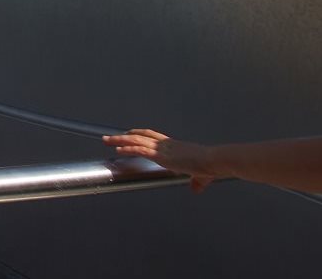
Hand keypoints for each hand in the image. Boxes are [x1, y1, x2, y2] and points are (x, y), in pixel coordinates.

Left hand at [103, 129, 219, 192]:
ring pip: (137, 141)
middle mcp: (166, 145)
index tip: (128, 133)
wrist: (215, 160)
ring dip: (119, 140)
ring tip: (106, 140)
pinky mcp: (163, 156)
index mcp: (174, 146)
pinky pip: (141, 150)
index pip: (152, 136)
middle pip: (140, 135)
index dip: (139, 134)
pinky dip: (129, 149)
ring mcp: (163, 149)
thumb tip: (196, 189)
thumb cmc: (211, 166)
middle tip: (109, 137)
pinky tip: (118, 150)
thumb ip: (197, 182)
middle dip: (123, 136)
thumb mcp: (202, 175)